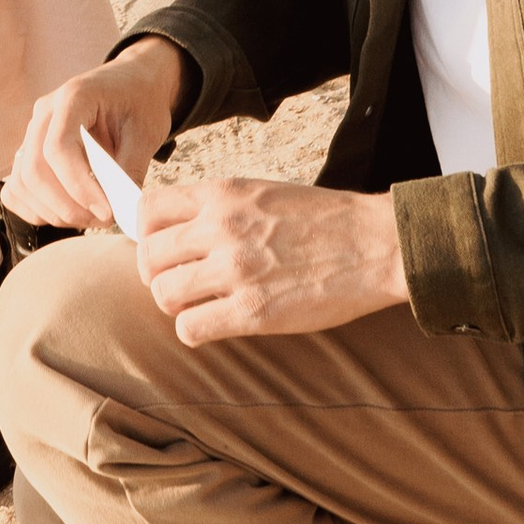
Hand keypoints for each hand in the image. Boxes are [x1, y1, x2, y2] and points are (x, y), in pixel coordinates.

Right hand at [4, 38, 189, 230]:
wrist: (133, 83)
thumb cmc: (140, 102)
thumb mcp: (146, 132)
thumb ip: (131, 169)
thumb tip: (122, 212)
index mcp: (73, 97)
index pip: (58, 148)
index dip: (78, 187)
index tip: (107, 212)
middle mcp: (44, 113)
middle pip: (33, 170)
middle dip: (66, 206)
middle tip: (102, 220)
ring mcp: (32, 132)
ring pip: (22, 183)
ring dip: (52, 212)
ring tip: (90, 218)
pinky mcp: (30, 151)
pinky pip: (17, 188)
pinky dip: (36, 209)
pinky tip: (67, 213)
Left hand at [139, 176, 407, 345]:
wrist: (376, 244)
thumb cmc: (324, 219)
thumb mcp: (262, 193)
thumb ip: (217, 208)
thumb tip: (173, 230)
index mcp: (222, 195)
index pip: (147, 212)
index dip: (146, 236)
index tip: (163, 250)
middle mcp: (221, 229)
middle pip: (148, 258)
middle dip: (157, 275)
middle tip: (180, 285)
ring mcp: (236, 270)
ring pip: (164, 295)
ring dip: (177, 305)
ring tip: (201, 305)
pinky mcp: (252, 311)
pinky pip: (190, 328)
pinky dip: (195, 331)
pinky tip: (214, 325)